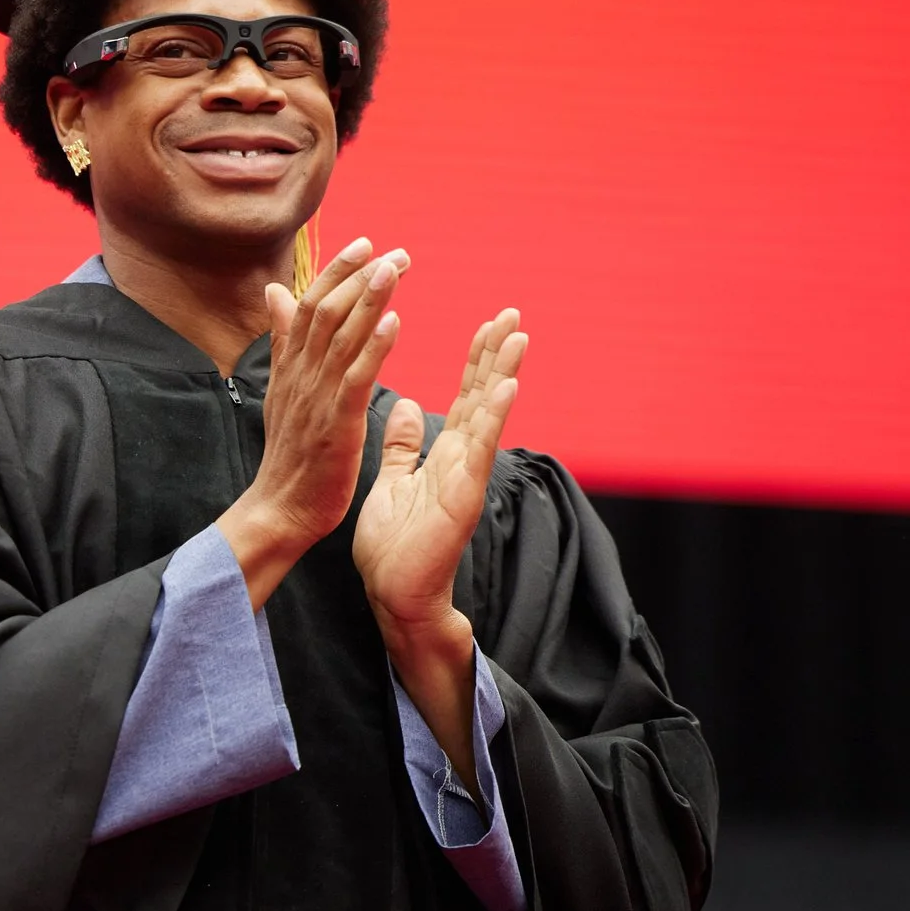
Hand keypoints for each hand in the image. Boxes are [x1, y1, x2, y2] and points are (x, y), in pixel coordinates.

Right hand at [217, 238, 406, 607]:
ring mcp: (316, 397)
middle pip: (326, 310)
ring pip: (340, 335)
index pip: (309, 304)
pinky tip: (393, 322)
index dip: (337, 271)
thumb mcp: (281, 389)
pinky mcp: (335, 423)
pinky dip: (372, 347)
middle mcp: (300, 374)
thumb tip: (275, 291)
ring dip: (369, 298)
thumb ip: (283, 340)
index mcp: (290, 365)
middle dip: (360, 276)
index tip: (366, 244)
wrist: (281, 509)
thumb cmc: (290, 454)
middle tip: (394, 251)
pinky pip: (354, 377)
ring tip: (394, 267)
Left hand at [353, 309, 525, 636]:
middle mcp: (463, 461)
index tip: (490, 324)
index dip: (478, 360)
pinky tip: (506, 387)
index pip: (466, 397)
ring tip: (518, 337)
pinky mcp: (463, 497)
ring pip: (488, 416)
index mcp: (445, 456)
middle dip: (497, 355)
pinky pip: (480, 450)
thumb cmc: (393, 548)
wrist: (394, 596)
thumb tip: (409, 405)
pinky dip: (493, 417)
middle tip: (513, 314)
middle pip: (483, 397)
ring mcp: (467, 477)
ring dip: (504, 374)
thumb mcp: (391, 482)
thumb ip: (403, 446)